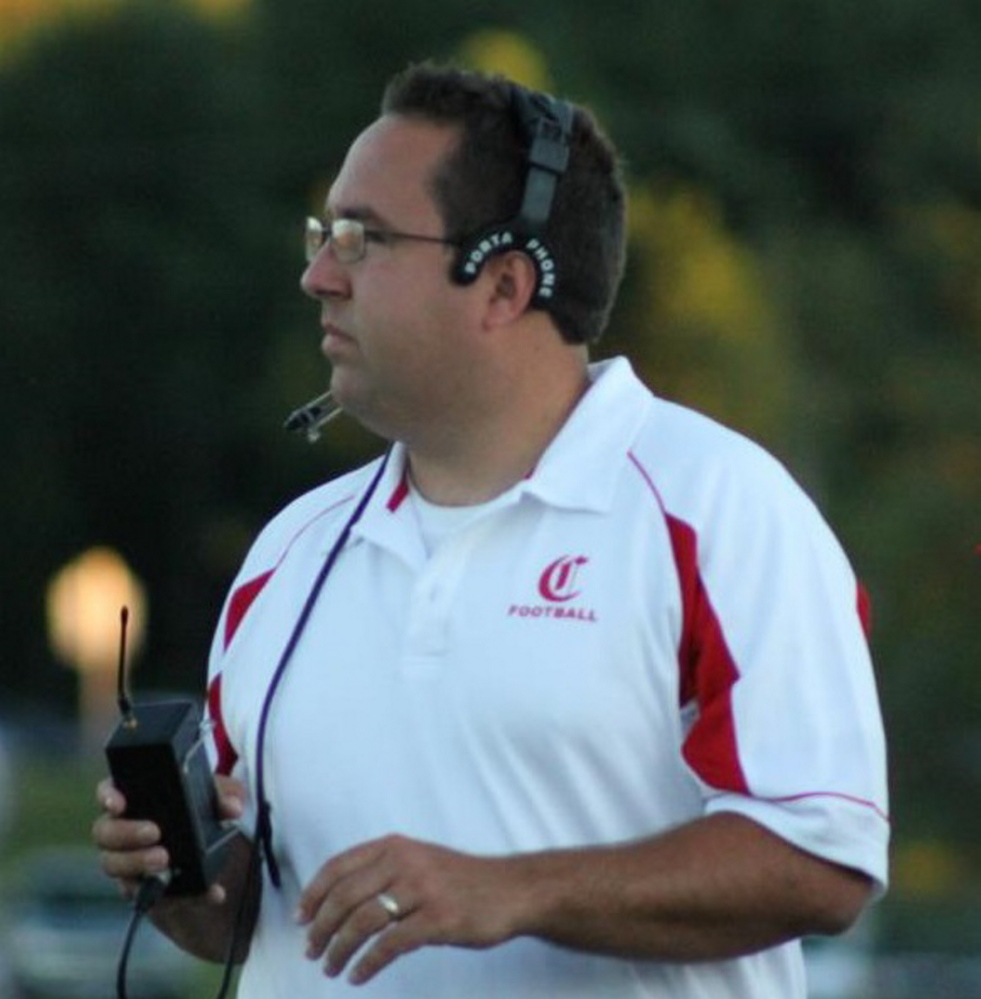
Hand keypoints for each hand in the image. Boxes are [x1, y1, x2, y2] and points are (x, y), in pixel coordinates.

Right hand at [92, 774, 245, 902]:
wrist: (211, 858)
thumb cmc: (202, 814)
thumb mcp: (217, 799)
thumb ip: (225, 795)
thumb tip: (232, 807)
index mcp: (135, 800)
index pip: (109, 793)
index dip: (108, 796)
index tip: (118, 804)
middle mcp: (122, 832)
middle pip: (105, 832)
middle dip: (126, 833)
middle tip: (154, 833)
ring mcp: (127, 863)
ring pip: (114, 865)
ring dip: (137, 863)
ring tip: (164, 861)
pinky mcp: (143, 891)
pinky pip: (150, 896)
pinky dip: (182, 895)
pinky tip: (207, 891)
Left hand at [296, 834, 527, 985]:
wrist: (510, 889)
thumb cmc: (460, 880)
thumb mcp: (419, 860)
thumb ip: (384, 870)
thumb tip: (338, 900)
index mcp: (394, 846)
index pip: (338, 866)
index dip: (313, 894)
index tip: (300, 918)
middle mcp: (404, 862)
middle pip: (345, 897)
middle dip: (321, 928)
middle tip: (311, 951)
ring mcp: (422, 890)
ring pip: (362, 922)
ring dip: (339, 950)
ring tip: (330, 968)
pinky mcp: (437, 920)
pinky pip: (390, 945)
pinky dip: (367, 964)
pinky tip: (358, 975)